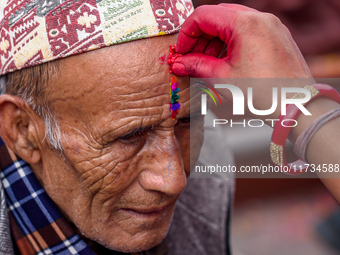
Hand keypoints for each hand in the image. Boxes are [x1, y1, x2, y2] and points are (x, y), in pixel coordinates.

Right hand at [173, 4, 313, 117]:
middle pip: (218, 16)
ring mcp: (271, 25)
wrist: (297, 106)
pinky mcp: (277, 35)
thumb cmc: (264, 94)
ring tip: (207, 61)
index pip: (203, 15)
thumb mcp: (222, 78)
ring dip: (215, 39)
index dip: (187, 33)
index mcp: (245, 24)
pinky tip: (225, 60)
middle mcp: (260, 18)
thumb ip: (197, 65)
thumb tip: (180, 63)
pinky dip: (231, 41)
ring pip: (232, 22)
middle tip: (191, 57)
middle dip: (200, 36)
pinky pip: (247, 30)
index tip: (182, 51)